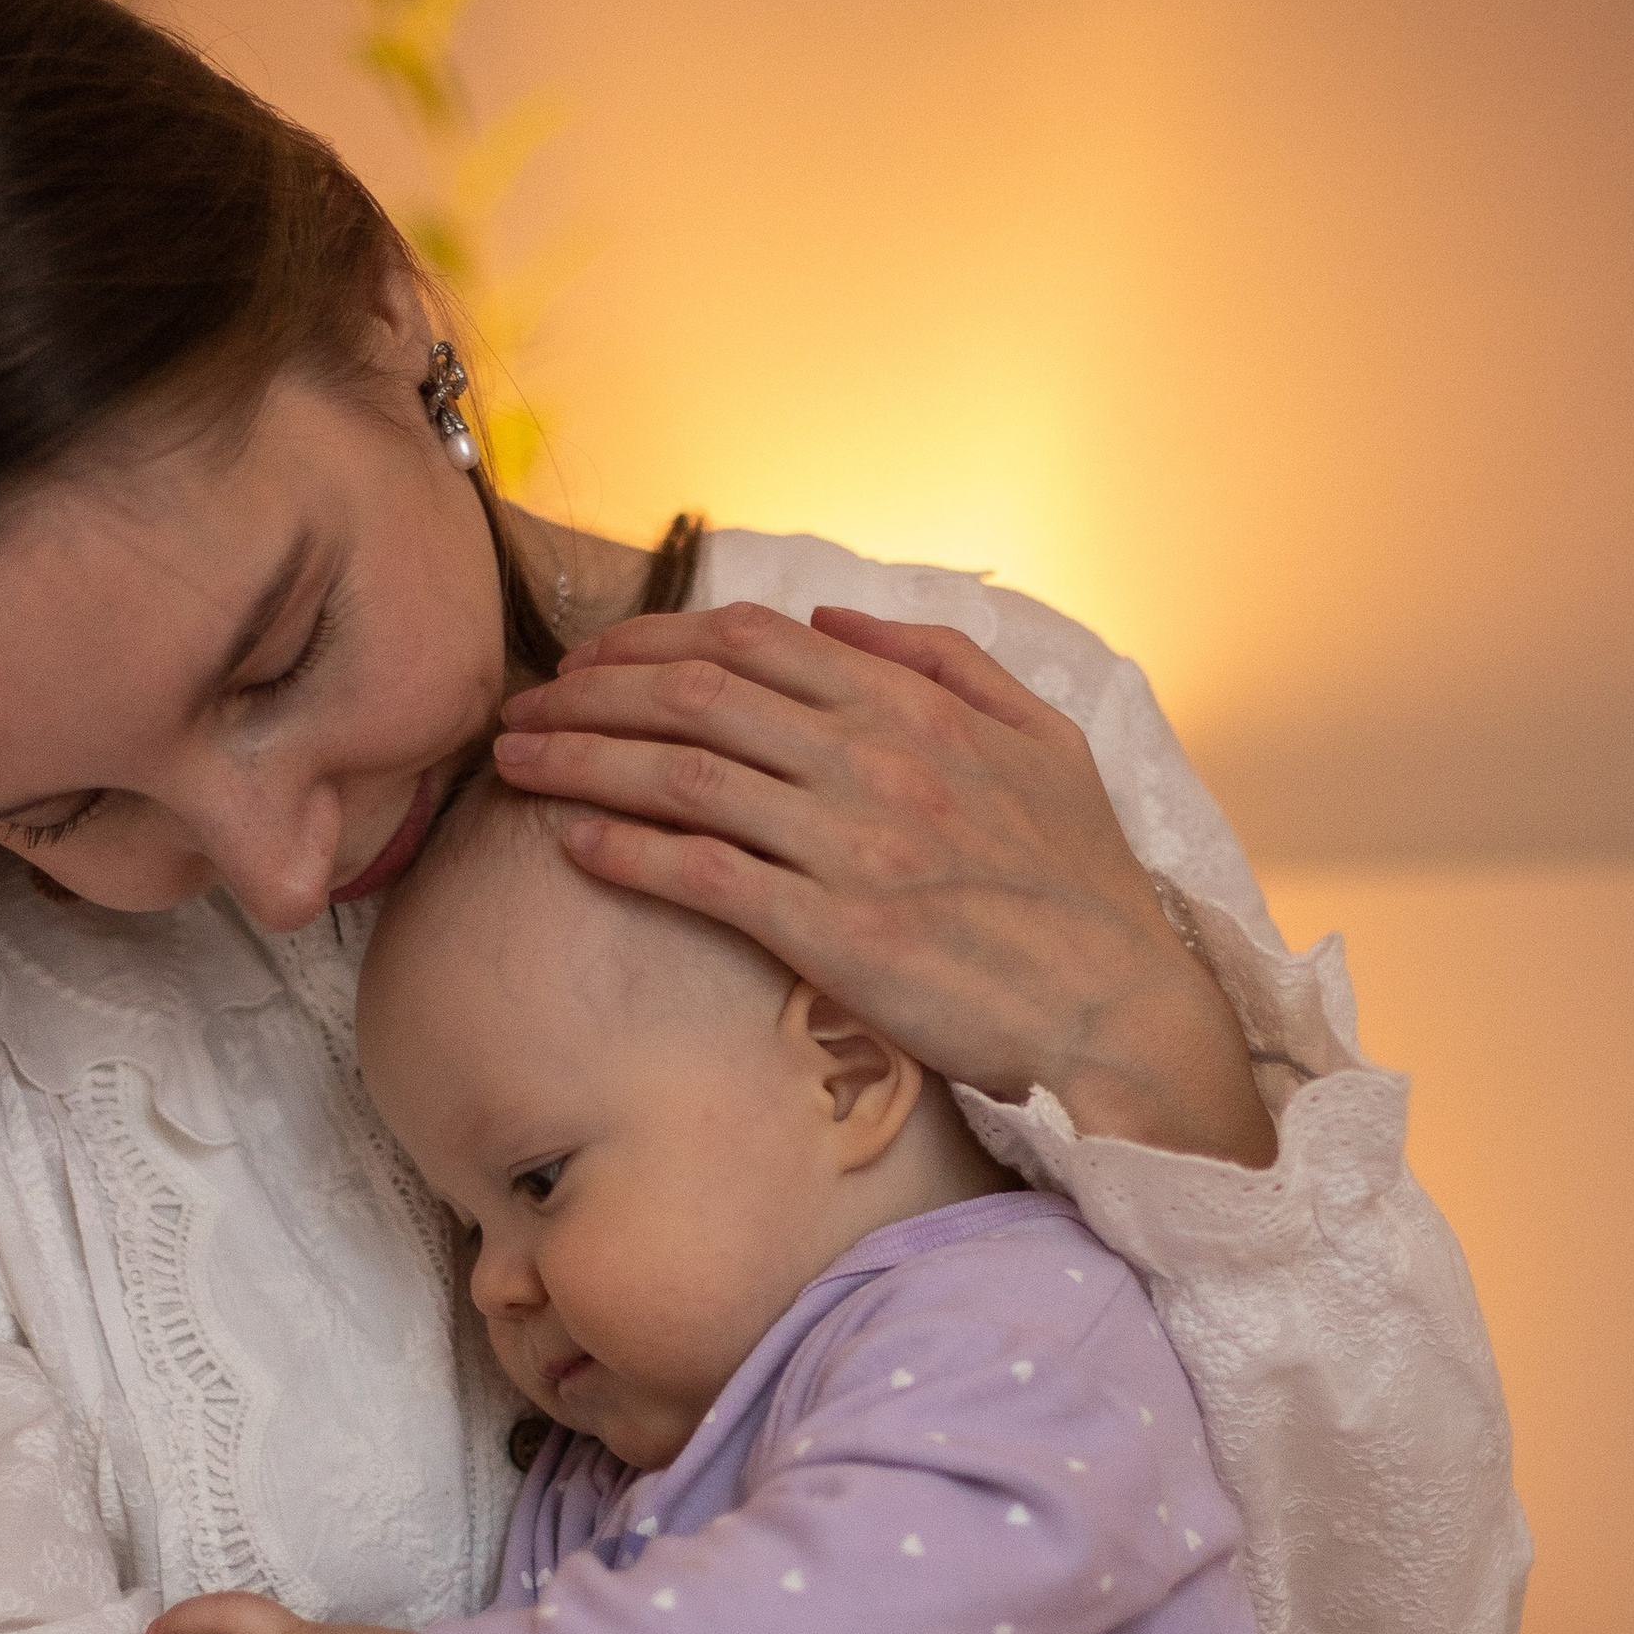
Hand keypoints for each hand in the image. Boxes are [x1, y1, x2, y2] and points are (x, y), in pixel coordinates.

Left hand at [494, 600, 1272, 1162]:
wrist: (1119, 1010)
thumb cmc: (1084, 889)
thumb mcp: (1045, 743)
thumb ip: (947, 665)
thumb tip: (838, 622)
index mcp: (915, 706)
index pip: (752, 643)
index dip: (655, 641)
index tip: (596, 660)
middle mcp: (873, 759)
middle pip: (696, 696)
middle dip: (592, 692)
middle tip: (525, 707)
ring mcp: (850, 843)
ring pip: (682, 775)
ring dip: (582, 760)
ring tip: (515, 762)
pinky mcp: (833, 932)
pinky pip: (703, 875)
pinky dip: (627, 849)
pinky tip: (571, 843)